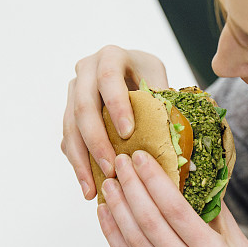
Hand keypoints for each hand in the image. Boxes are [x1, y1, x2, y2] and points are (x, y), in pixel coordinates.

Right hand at [61, 46, 168, 199]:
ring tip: (93, 189)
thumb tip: (179, 148)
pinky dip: (78, 164)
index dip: (117, 106)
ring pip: (70, 127)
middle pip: (83, 107)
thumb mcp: (161, 82)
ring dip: (81, 160)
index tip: (127, 133)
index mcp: (111, 57)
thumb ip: (165, 104)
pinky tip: (89, 186)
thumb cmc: (150, 78)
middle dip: (96, 141)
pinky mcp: (69, 114)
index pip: (109, 79)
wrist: (131, 71)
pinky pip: (68, 140)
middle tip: (111, 169)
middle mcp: (86, 71)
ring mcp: (73, 92)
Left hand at [97, 149, 247, 246]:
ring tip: (110, 184)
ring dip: (118, 209)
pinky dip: (114, 237)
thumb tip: (195, 178)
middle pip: (149, 221)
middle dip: (131, 187)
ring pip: (134, 241)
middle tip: (120, 162)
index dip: (153, 180)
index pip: (175, 209)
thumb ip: (217, 214)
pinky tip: (107, 216)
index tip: (141, 158)